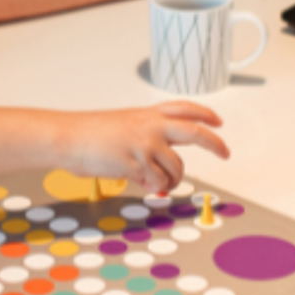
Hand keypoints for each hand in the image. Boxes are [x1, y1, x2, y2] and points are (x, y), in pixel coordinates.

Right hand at [66, 102, 227, 192]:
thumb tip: (158, 172)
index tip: (217, 121)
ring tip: (161, 182)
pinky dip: (153, 186)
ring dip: (172, 179)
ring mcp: (146, 144)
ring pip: (177, 167)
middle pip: (196, 132)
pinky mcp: (137, 163)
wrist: (69, 137)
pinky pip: (157, 181)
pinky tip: (143, 184)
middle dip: (215, 144)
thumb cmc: (89, 133)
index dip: (205, 114)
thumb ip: (145, 144)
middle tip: (225, 153)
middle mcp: (151, 127)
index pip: (185, 108)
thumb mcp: (122, 127)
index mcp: (148, 114)